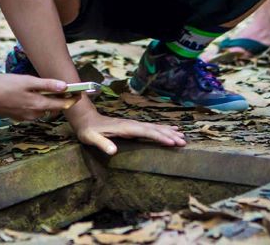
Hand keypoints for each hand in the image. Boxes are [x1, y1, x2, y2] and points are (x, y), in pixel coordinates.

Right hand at [0, 74, 78, 120]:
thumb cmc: (5, 85)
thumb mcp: (27, 81)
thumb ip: (47, 84)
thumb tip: (64, 86)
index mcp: (38, 105)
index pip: (62, 104)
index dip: (73, 99)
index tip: (80, 93)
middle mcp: (34, 114)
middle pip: (53, 108)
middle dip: (62, 101)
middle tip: (67, 91)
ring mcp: (25, 116)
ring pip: (43, 110)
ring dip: (49, 102)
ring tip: (50, 91)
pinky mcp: (17, 116)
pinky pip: (33, 111)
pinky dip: (37, 104)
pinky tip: (33, 95)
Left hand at [71, 109, 186, 154]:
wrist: (86, 119)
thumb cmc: (88, 130)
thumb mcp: (91, 138)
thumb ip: (102, 144)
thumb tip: (113, 151)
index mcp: (125, 127)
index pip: (145, 132)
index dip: (159, 136)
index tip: (171, 142)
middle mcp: (132, 124)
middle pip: (154, 129)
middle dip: (169, 135)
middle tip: (183, 142)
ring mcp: (134, 124)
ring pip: (155, 127)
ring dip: (169, 132)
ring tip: (182, 136)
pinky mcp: (134, 127)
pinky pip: (152, 128)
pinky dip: (163, 129)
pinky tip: (172, 130)